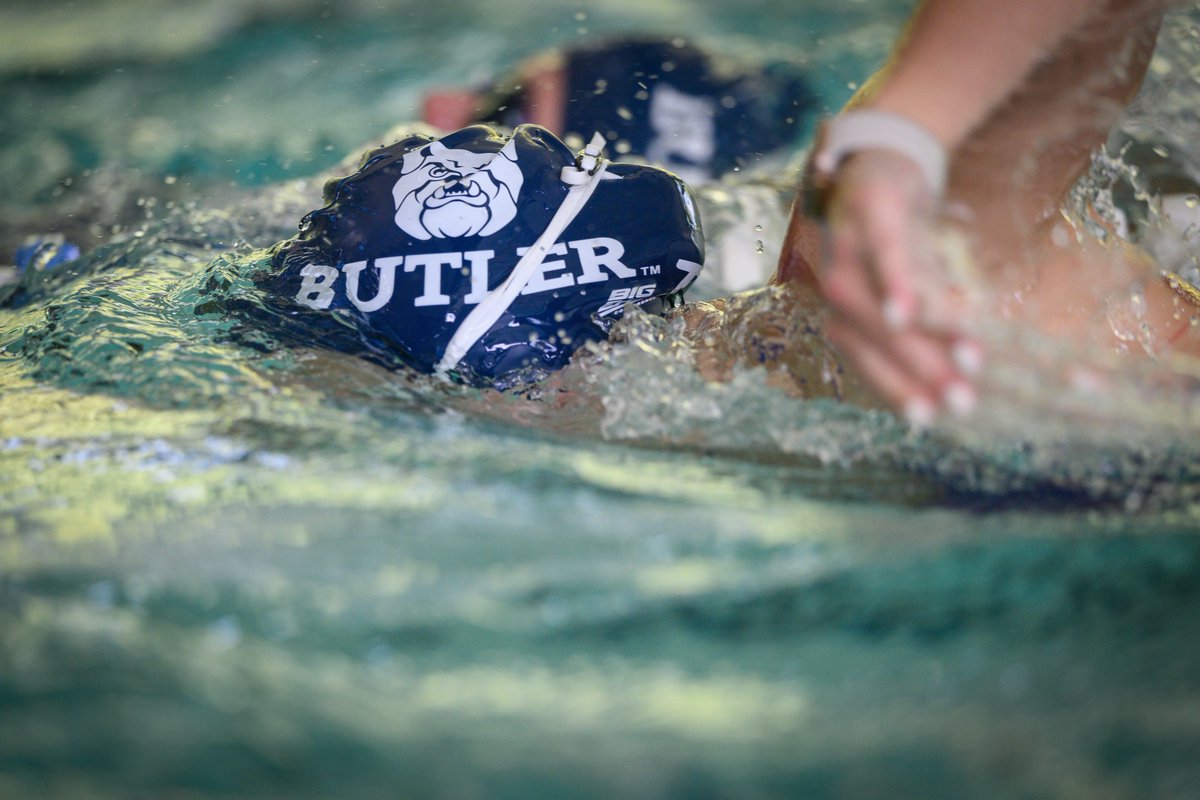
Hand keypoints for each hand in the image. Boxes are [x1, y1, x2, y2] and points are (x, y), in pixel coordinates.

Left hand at [817, 148, 981, 423]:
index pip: (871, 363)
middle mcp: (838, 289)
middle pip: (874, 341)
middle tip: (964, 403)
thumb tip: (986, 378)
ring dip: (919, 337)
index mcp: (848, 316)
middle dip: (920, 375)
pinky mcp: (868, 211)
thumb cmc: (903, 243)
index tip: (934, 422)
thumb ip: (941, 327)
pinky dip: (895, 283)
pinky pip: (881, 254)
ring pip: (875, 305)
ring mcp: (845, 249)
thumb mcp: (921, 287)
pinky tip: (909, 311)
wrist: (881, 163)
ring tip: (968, 363)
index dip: (902, 391)